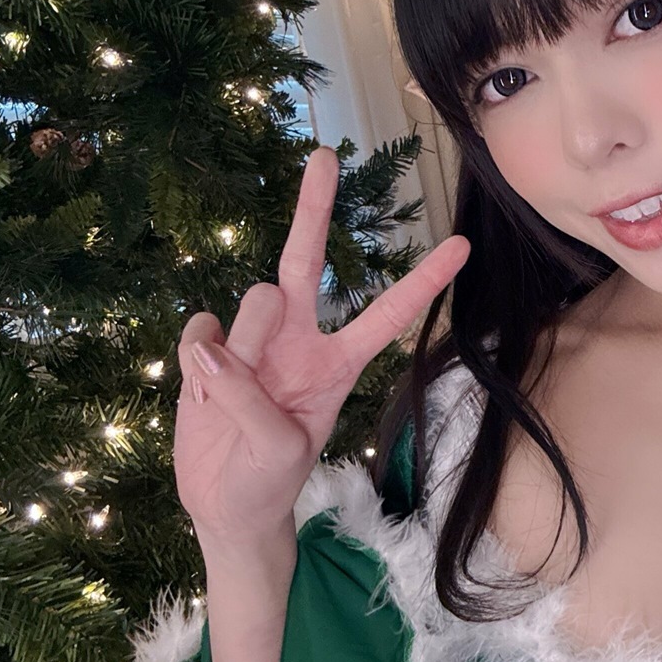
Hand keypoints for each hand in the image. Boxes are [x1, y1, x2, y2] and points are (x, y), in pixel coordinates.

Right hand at [173, 145, 469, 546]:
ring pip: (251, 302)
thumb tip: (213, 347)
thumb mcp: (278, 450)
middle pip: (307, 260)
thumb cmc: (269, 479)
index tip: (462, 245)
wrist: (225, 504)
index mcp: (336, 363)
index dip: (423, 282)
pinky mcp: (210, 348)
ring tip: (236, 397)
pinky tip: (202, 390)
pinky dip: (199, 358)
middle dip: (315, 208)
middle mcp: (299, 338)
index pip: (387, 315)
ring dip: (244, 344)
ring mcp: (253, 340)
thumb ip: (251, 399)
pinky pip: (201, 331)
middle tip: (325, 156)